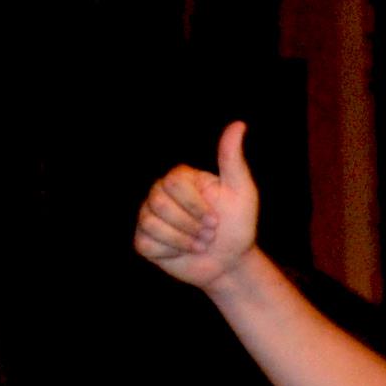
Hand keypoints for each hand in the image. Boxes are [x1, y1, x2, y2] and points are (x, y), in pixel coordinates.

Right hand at [133, 123, 260, 289]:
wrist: (230, 261)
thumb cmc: (237, 225)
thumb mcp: (241, 192)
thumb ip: (232, 159)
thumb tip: (239, 124)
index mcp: (180, 179)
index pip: (174, 183)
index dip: (197, 206)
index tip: (216, 219)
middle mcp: (159, 193)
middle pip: (160, 203)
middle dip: (192, 225)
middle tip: (209, 234)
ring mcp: (148, 216)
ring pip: (151, 223)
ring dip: (183, 240)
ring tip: (199, 244)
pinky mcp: (144, 240)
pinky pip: (146, 243)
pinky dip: (170, 251)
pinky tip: (182, 252)